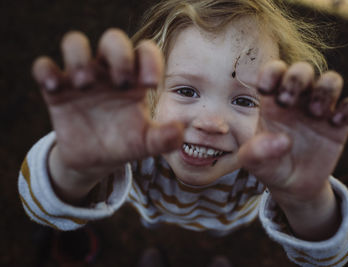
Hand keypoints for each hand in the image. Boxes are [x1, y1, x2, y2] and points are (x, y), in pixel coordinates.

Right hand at [32, 29, 182, 199]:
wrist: (95, 161)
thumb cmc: (125, 144)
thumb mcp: (146, 143)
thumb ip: (164, 138)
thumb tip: (181, 131)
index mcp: (135, 81)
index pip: (145, 52)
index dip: (149, 59)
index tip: (150, 84)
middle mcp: (109, 73)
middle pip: (113, 40)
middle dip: (118, 54)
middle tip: (121, 83)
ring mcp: (82, 78)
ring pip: (75, 43)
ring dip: (79, 57)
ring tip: (85, 84)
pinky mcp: (57, 90)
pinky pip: (44, 67)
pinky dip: (46, 71)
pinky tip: (55, 88)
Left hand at [238, 61, 347, 238]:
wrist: (293, 187)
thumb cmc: (270, 167)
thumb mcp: (254, 163)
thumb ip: (255, 152)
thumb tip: (282, 140)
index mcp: (272, 103)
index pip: (274, 72)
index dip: (271, 72)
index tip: (265, 90)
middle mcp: (297, 101)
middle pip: (303, 69)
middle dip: (296, 78)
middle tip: (287, 102)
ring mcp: (320, 111)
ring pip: (331, 80)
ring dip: (325, 89)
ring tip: (316, 113)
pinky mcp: (340, 126)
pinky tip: (336, 124)